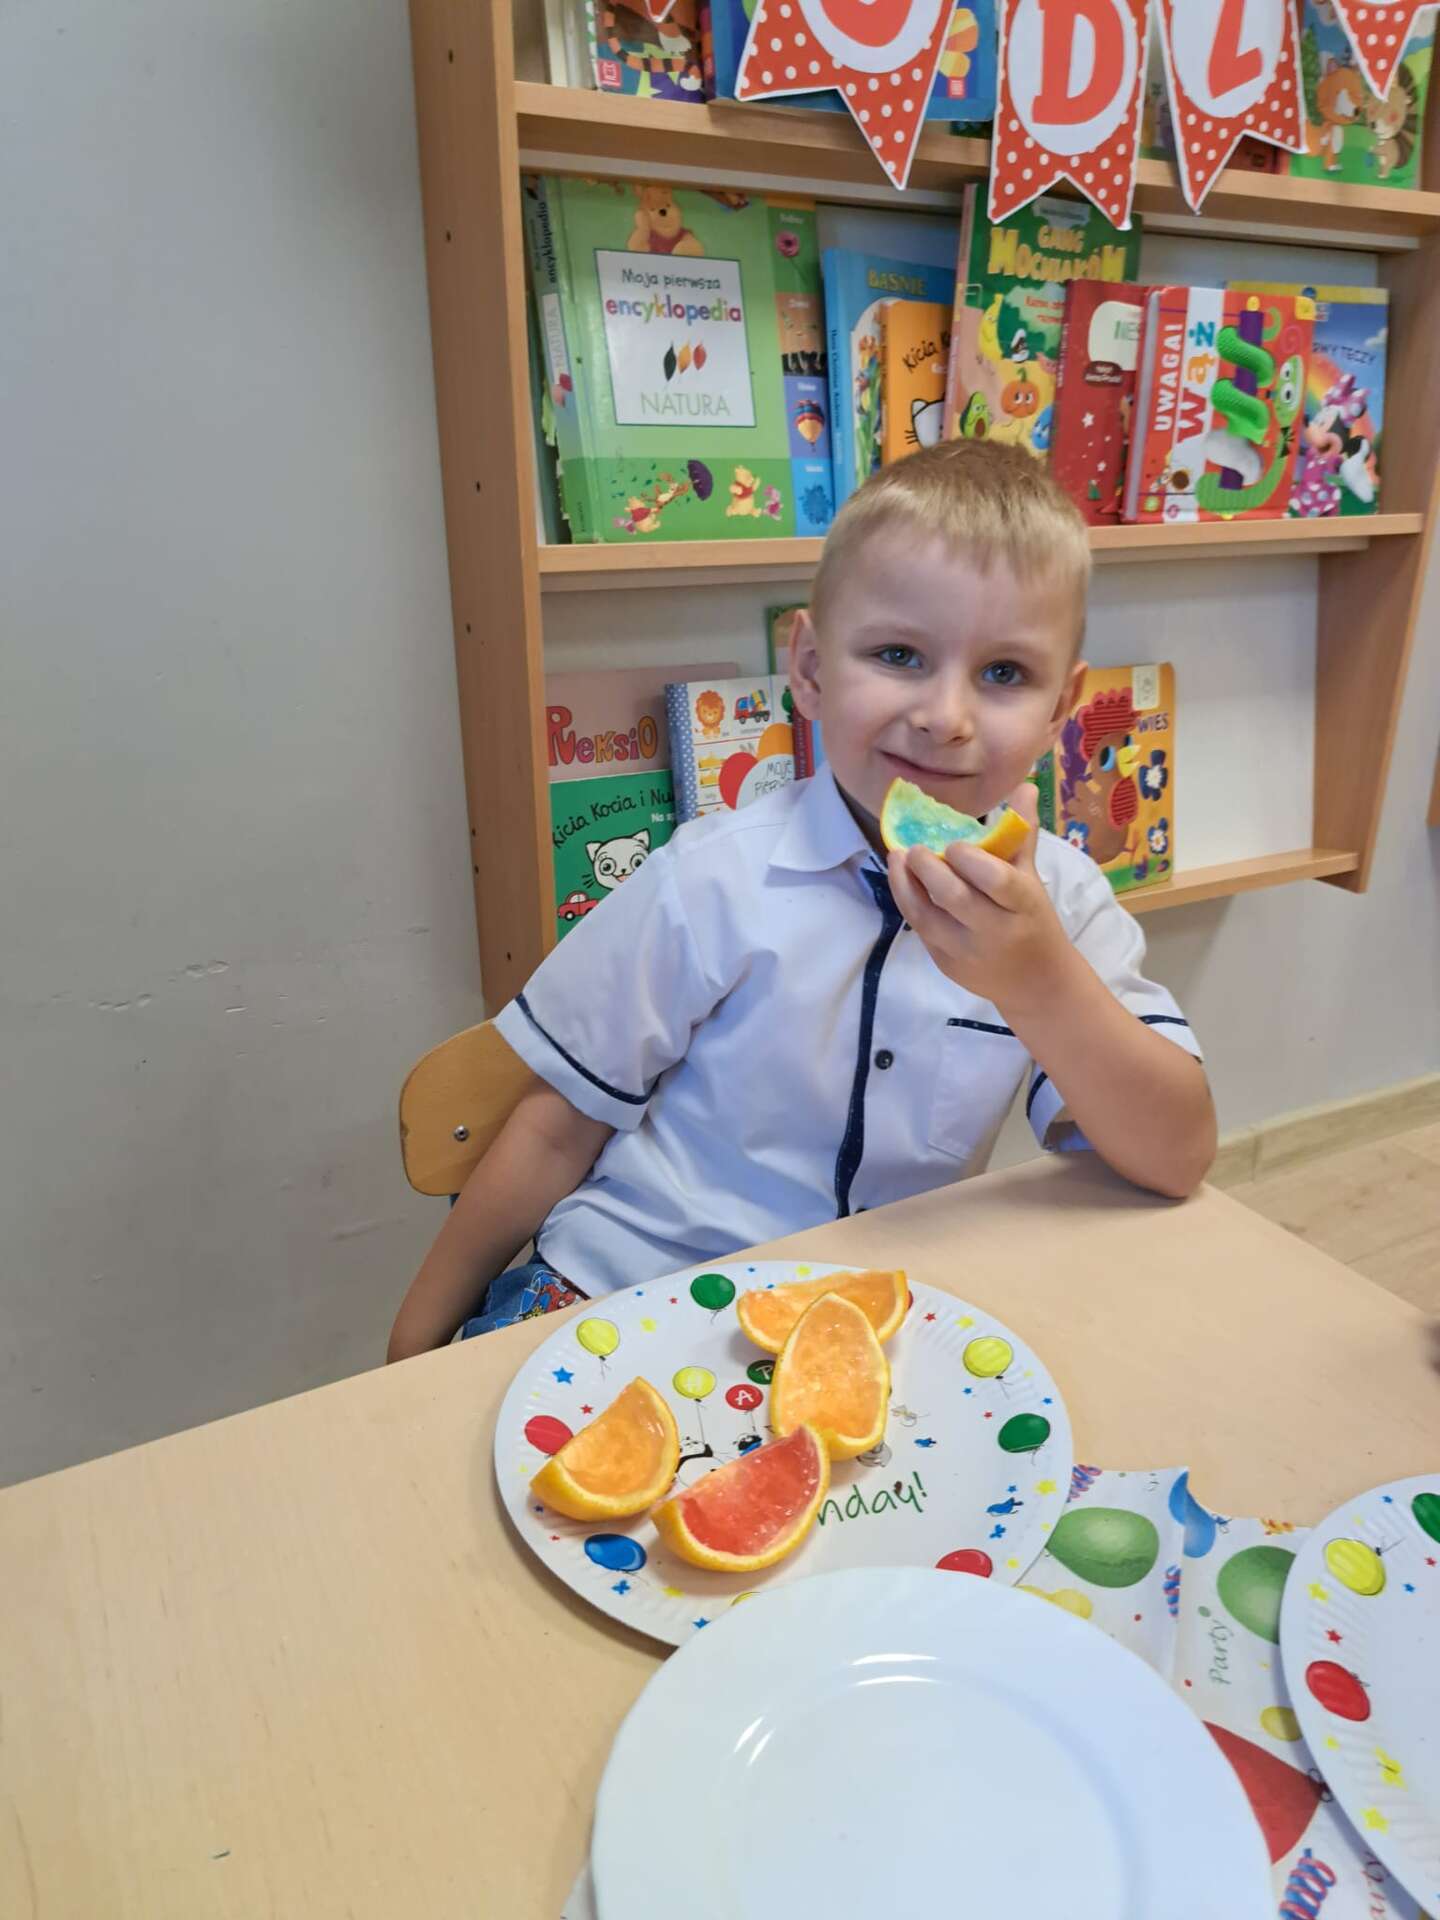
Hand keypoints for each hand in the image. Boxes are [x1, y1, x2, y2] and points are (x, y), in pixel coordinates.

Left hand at [887, 783, 1074, 1018]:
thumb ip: (1021, 833)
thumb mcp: (1031, 878)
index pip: (997, 882)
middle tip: (915, 848)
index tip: (954, 843)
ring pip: (927, 917)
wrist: (1036, 983)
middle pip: (955, 899)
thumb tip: (1024, 785)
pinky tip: (901, 880)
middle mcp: (994, 931)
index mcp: (1022, 905)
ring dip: (905, 885)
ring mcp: (967, 951)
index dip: (971, 861)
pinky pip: (920, 930)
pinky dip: (907, 902)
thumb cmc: (1033, 920)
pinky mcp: (946, 964)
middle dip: (929, 870)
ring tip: (897, 857)